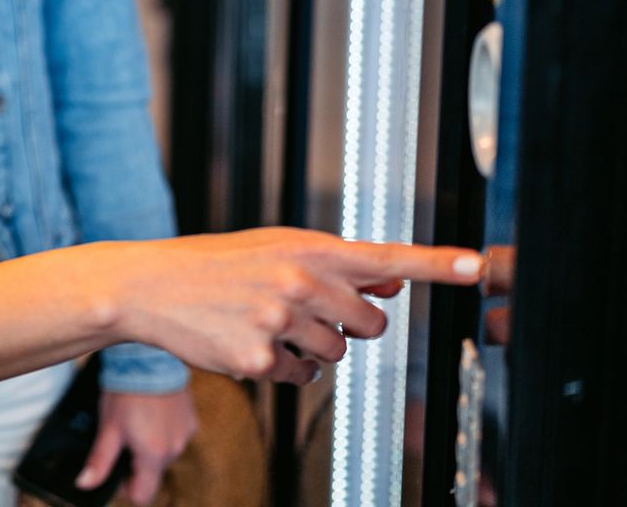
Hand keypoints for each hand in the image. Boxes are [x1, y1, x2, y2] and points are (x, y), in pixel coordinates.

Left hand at [78, 388, 199, 504]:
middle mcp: (174, 449)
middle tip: (122, 437)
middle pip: (153, 472)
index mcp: (153, 456)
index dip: (127, 488)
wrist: (147, 359)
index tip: (118, 472)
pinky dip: (163, 432)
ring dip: (151, 446)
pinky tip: (151, 413)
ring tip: (137, 421)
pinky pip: (175, 436)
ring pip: (165, 454)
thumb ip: (99, 461)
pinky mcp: (191, 420)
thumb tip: (85, 484)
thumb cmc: (126, 392)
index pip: (144, 495)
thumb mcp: (108, 428)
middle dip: (137, 462)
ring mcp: (185, 434)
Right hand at [111, 228, 482, 383]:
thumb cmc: (213, 265)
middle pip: (370, 325)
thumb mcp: (274, 248)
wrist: (149, 285)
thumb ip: (333, 265)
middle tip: (309, 314)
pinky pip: (301, 379)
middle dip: (349, 327)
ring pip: (336, 356)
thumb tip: (390, 279)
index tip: (477, 265)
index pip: (387, 256)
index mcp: (306, 247)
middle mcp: (299, 280)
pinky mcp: (258, 359)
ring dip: (313, 349)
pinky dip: (284, 370)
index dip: (438, 263)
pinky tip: (252, 344)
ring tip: (269, 324)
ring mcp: (279, 321)